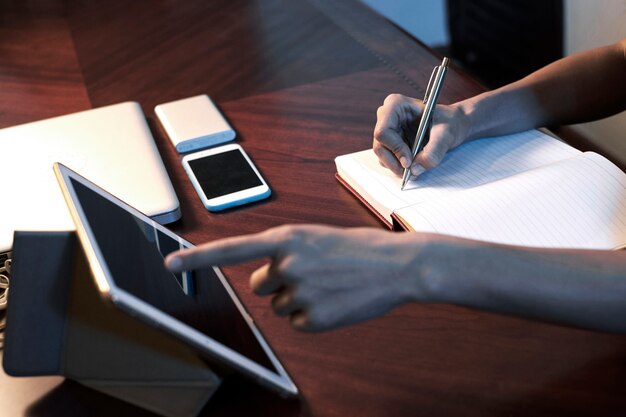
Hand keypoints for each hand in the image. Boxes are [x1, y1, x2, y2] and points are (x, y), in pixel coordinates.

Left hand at [165, 225, 429, 331]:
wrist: (399, 264)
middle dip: (279, 281)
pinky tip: (335, 302)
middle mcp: (287, 263)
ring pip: (279, 305)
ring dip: (298, 299)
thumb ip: (285, 252)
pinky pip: (297, 322)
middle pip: (260, 285)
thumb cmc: (359, 248)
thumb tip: (264, 280)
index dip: (198, 258)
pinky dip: (312, 317)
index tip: (170, 264)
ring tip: (330, 285)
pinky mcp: (313, 319)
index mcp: (287, 237)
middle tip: (313, 273)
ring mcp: (300, 292)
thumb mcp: (317, 237)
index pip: (232, 249)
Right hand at [373, 94, 468, 176]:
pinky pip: (387, 159)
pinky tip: (414, 164)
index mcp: (396, 105)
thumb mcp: (446, 135)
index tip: (409, 162)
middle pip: (380, 146)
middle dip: (394, 162)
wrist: (452, 125)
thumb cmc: (449, 123)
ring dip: (397, 166)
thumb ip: (433, 152)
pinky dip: (399, 166)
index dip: (395, 149)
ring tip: (415, 169)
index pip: (383, 131)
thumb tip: (415, 170)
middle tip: (410, 173)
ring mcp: (387, 130)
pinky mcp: (390, 142)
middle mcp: (387, 116)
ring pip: (382, 155)